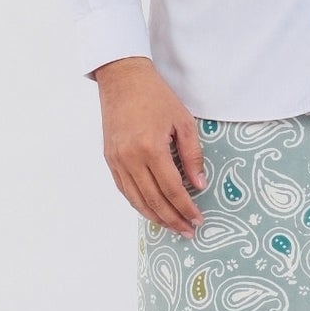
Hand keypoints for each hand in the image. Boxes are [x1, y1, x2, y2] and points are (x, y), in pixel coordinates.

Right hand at [92, 56, 205, 234]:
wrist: (123, 80)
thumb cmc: (156, 97)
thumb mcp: (183, 122)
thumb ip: (192, 156)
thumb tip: (199, 185)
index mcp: (151, 148)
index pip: (172, 189)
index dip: (186, 208)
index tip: (198, 219)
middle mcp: (130, 158)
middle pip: (153, 200)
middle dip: (173, 219)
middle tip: (188, 230)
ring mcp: (117, 160)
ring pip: (136, 200)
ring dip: (155, 217)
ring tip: (172, 227)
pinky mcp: (110, 159)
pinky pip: (124, 189)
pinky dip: (139, 204)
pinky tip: (152, 211)